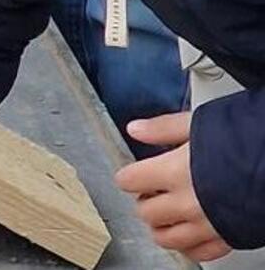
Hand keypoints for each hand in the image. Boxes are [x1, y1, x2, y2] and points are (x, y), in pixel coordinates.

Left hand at [118, 113, 232, 261]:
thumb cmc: (248, 141)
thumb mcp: (200, 124)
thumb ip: (164, 128)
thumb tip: (136, 129)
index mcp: (175, 171)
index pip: (129, 181)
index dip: (130, 176)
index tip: (136, 175)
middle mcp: (188, 202)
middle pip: (145, 212)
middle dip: (145, 201)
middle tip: (154, 192)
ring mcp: (208, 224)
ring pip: (166, 239)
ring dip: (162, 226)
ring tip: (168, 212)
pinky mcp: (228, 238)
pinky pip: (198, 253)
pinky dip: (189, 245)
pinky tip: (191, 230)